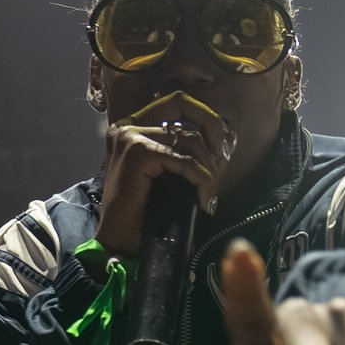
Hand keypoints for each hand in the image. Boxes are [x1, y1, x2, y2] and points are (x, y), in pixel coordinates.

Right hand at [96, 92, 232, 256]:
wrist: (121, 241)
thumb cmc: (146, 211)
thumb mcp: (170, 172)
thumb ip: (185, 150)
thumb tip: (223, 138)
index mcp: (134, 125)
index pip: (177, 103)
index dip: (205, 117)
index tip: (221, 148)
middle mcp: (128, 125)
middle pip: (183, 104)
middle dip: (212, 128)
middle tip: (222, 162)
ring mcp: (130, 136)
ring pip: (189, 138)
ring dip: (209, 167)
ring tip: (210, 192)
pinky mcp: (136, 153)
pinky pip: (184, 160)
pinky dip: (201, 178)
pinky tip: (202, 198)